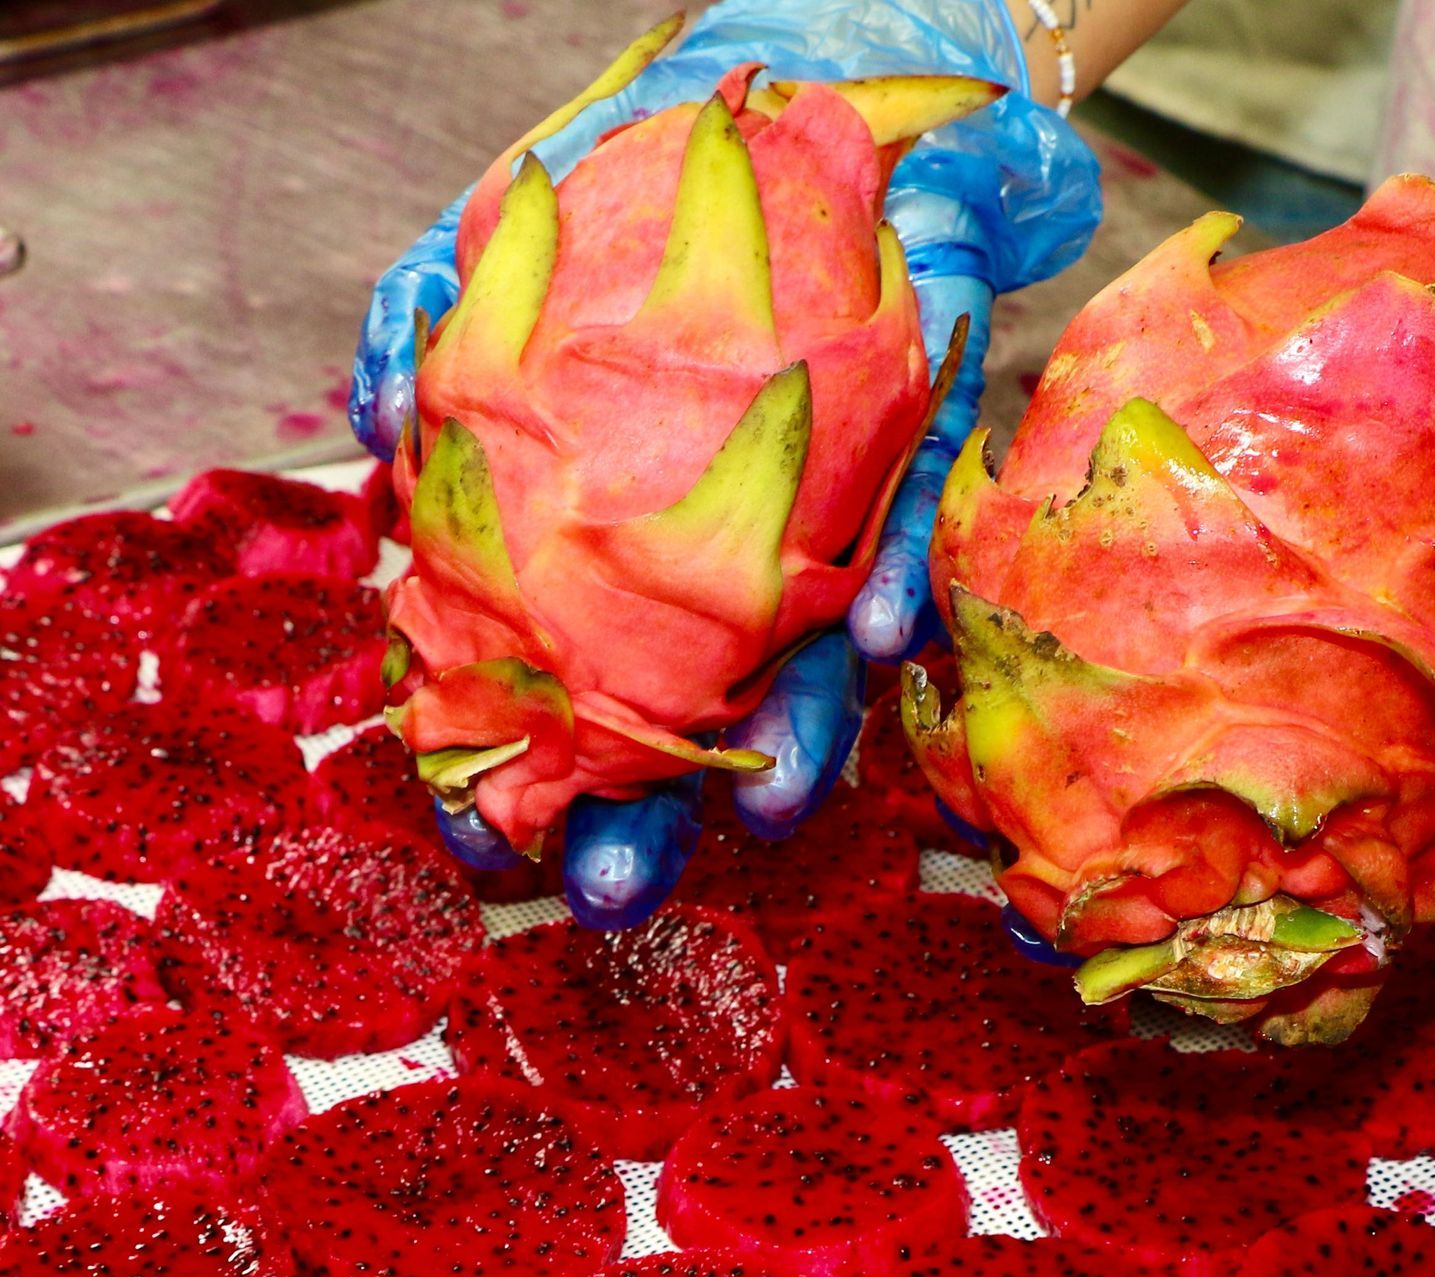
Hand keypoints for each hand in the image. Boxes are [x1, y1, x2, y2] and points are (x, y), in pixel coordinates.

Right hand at [351, 0, 1099, 927]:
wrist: (813, 74)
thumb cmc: (646, 177)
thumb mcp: (506, 244)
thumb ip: (429, 328)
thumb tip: (371, 419)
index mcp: (614, 520)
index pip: (563, 661)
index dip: (519, 752)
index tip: (476, 841)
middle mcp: (718, 538)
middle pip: (683, 696)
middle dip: (647, 802)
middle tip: (610, 891)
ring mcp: (818, 506)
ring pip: (805, 645)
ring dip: (787, 733)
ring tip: (763, 811)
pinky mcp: (917, 444)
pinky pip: (912, 521)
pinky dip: (896, 574)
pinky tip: (876, 639)